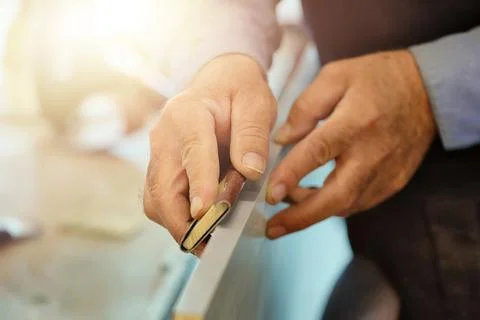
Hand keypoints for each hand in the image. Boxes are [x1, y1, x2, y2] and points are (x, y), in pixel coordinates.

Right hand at [143, 54, 276, 248]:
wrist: (219, 84)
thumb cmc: (238, 92)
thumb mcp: (255, 104)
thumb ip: (252, 135)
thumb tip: (250, 172)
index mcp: (189, 112)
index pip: (193, 152)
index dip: (199, 184)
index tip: (204, 213)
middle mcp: (164, 135)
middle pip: (163, 186)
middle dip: (182, 220)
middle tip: (210, 245)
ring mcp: (158, 153)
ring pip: (156, 199)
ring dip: (178, 224)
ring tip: (208, 240)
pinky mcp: (160, 168)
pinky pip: (159, 200)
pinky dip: (176, 218)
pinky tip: (200, 225)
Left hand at [265, 50, 435, 238]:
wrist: (426, 90)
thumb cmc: (376, 79)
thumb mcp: (335, 76)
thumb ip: (305, 108)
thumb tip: (281, 140)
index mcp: (355, 121)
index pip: (318, 152)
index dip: (291, 175)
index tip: (269, 195)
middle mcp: (373, 153)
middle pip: (336, 196)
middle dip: (301, 217)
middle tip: (272, 228)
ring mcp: (386, 172)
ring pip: (345, 205)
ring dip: (313, 210)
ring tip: (287, 203)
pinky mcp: (393, 182)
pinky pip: (358, 202)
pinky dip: (332, 205)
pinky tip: (314, 198)